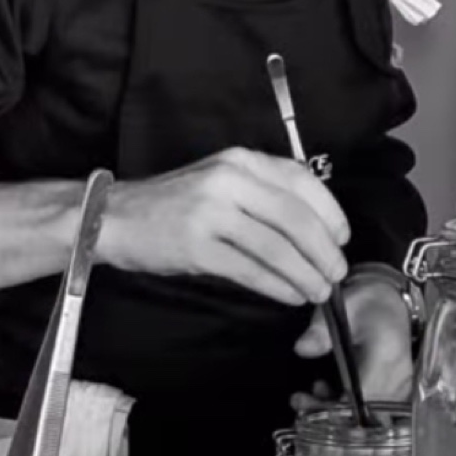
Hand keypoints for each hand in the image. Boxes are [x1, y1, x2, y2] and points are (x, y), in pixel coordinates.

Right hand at [98, 147, 349, 306]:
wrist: (114, 217)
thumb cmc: (172, 205)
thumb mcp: (219, 182)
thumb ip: (261, 194)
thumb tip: (315, 229)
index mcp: (239, 160)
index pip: (302, 181)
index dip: (330, 214)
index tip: (342, 239)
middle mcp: (228, 179)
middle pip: (296, 218)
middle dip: (324, 252)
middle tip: (336, 274)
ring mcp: (211, 211)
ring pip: (277, 247)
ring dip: (306, 274)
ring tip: (318, 292)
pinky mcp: (196, 246)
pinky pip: (250, 270)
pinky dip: (277, 286)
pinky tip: (289, 296)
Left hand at [291, 268, 413, 410]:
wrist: (393, 300)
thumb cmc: (369, 302)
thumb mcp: (344, 306)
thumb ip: (322, 329)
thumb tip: (301, 349)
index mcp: (386, 359)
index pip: (363, 399)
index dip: (337, 411)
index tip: (308, 407)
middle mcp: (398, 380)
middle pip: (365, 414)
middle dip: (329, 415)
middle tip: (300, 402)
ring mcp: (399, 388)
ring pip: (367, 415)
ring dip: (334, 412)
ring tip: (305, 398)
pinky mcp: (394, 391)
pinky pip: (370, 409)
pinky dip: (345, 407)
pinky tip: (325, 393)